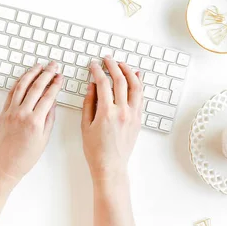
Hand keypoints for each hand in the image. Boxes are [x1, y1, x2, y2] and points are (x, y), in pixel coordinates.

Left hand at [0, 62, 63, 183]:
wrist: (6, 164)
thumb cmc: (26, 156)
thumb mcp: (44, 138)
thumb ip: (49, 118)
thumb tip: (53, 102)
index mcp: (35, 121)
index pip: (48, 96)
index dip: (55, 84)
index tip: (60, 77)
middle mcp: (22, 113)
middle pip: (36, 87)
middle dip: (46, 74)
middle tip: (53, 66)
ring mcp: (11, 112)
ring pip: (22, 86)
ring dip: (31, 73)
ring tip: (39, 66)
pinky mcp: (3, 113)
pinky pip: (11, 93)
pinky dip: (18, 83)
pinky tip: (24, 78)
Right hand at [81, 56, 142, 180]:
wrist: (110, 166)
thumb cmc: (95, 149)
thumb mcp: (85, 125)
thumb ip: (89, 103)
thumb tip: (92, 86)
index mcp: (106, 112)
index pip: (102, 83)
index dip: (97, 71)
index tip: (94, 65)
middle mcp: (122, 111)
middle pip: (120, 80)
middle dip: (113, 66)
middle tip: (107, 59)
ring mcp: (133, 115)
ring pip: (135, 86)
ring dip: (129, 72)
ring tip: (122, 65)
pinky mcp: (139, 119)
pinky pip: (141, 97)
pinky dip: (139, 85)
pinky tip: (136, 77)